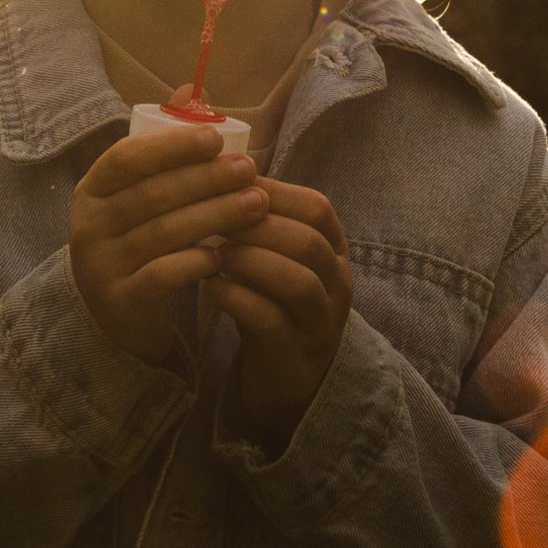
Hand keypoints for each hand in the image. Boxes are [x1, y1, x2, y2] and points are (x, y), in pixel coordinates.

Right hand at [69, 125, 270, 366]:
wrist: (111, 314)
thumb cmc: (136, 237)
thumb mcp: (140, 191)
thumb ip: (165, 143)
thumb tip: (193, 87)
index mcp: (93, 190)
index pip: (127, 158)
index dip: (172, 146)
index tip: (216, 139)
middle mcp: (89, 226)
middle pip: (153, 195)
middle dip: (207, 179)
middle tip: (250, 171)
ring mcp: (101, 266)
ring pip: (163, 233)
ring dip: (215, 215)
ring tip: (256, 204)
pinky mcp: (121, 301)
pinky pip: (162, 276)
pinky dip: (196, 263)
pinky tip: (225, 255)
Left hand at [207, 178, 352, 451]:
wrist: (290, 380)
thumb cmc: (276, 305)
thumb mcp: (278, 258)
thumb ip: (260, 221)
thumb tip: (218, 168)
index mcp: (334, 249)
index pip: (315, 207)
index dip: (271, 191)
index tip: (224, 183)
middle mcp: (337, 281)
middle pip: (307, 240)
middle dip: (257, 224)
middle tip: (211, 216)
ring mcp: (321, 319)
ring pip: (297, 280)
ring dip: (250, 260)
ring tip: (213, 252)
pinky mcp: (296, 352)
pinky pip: (271, 321)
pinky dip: (239, 299)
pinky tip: (212, 287)